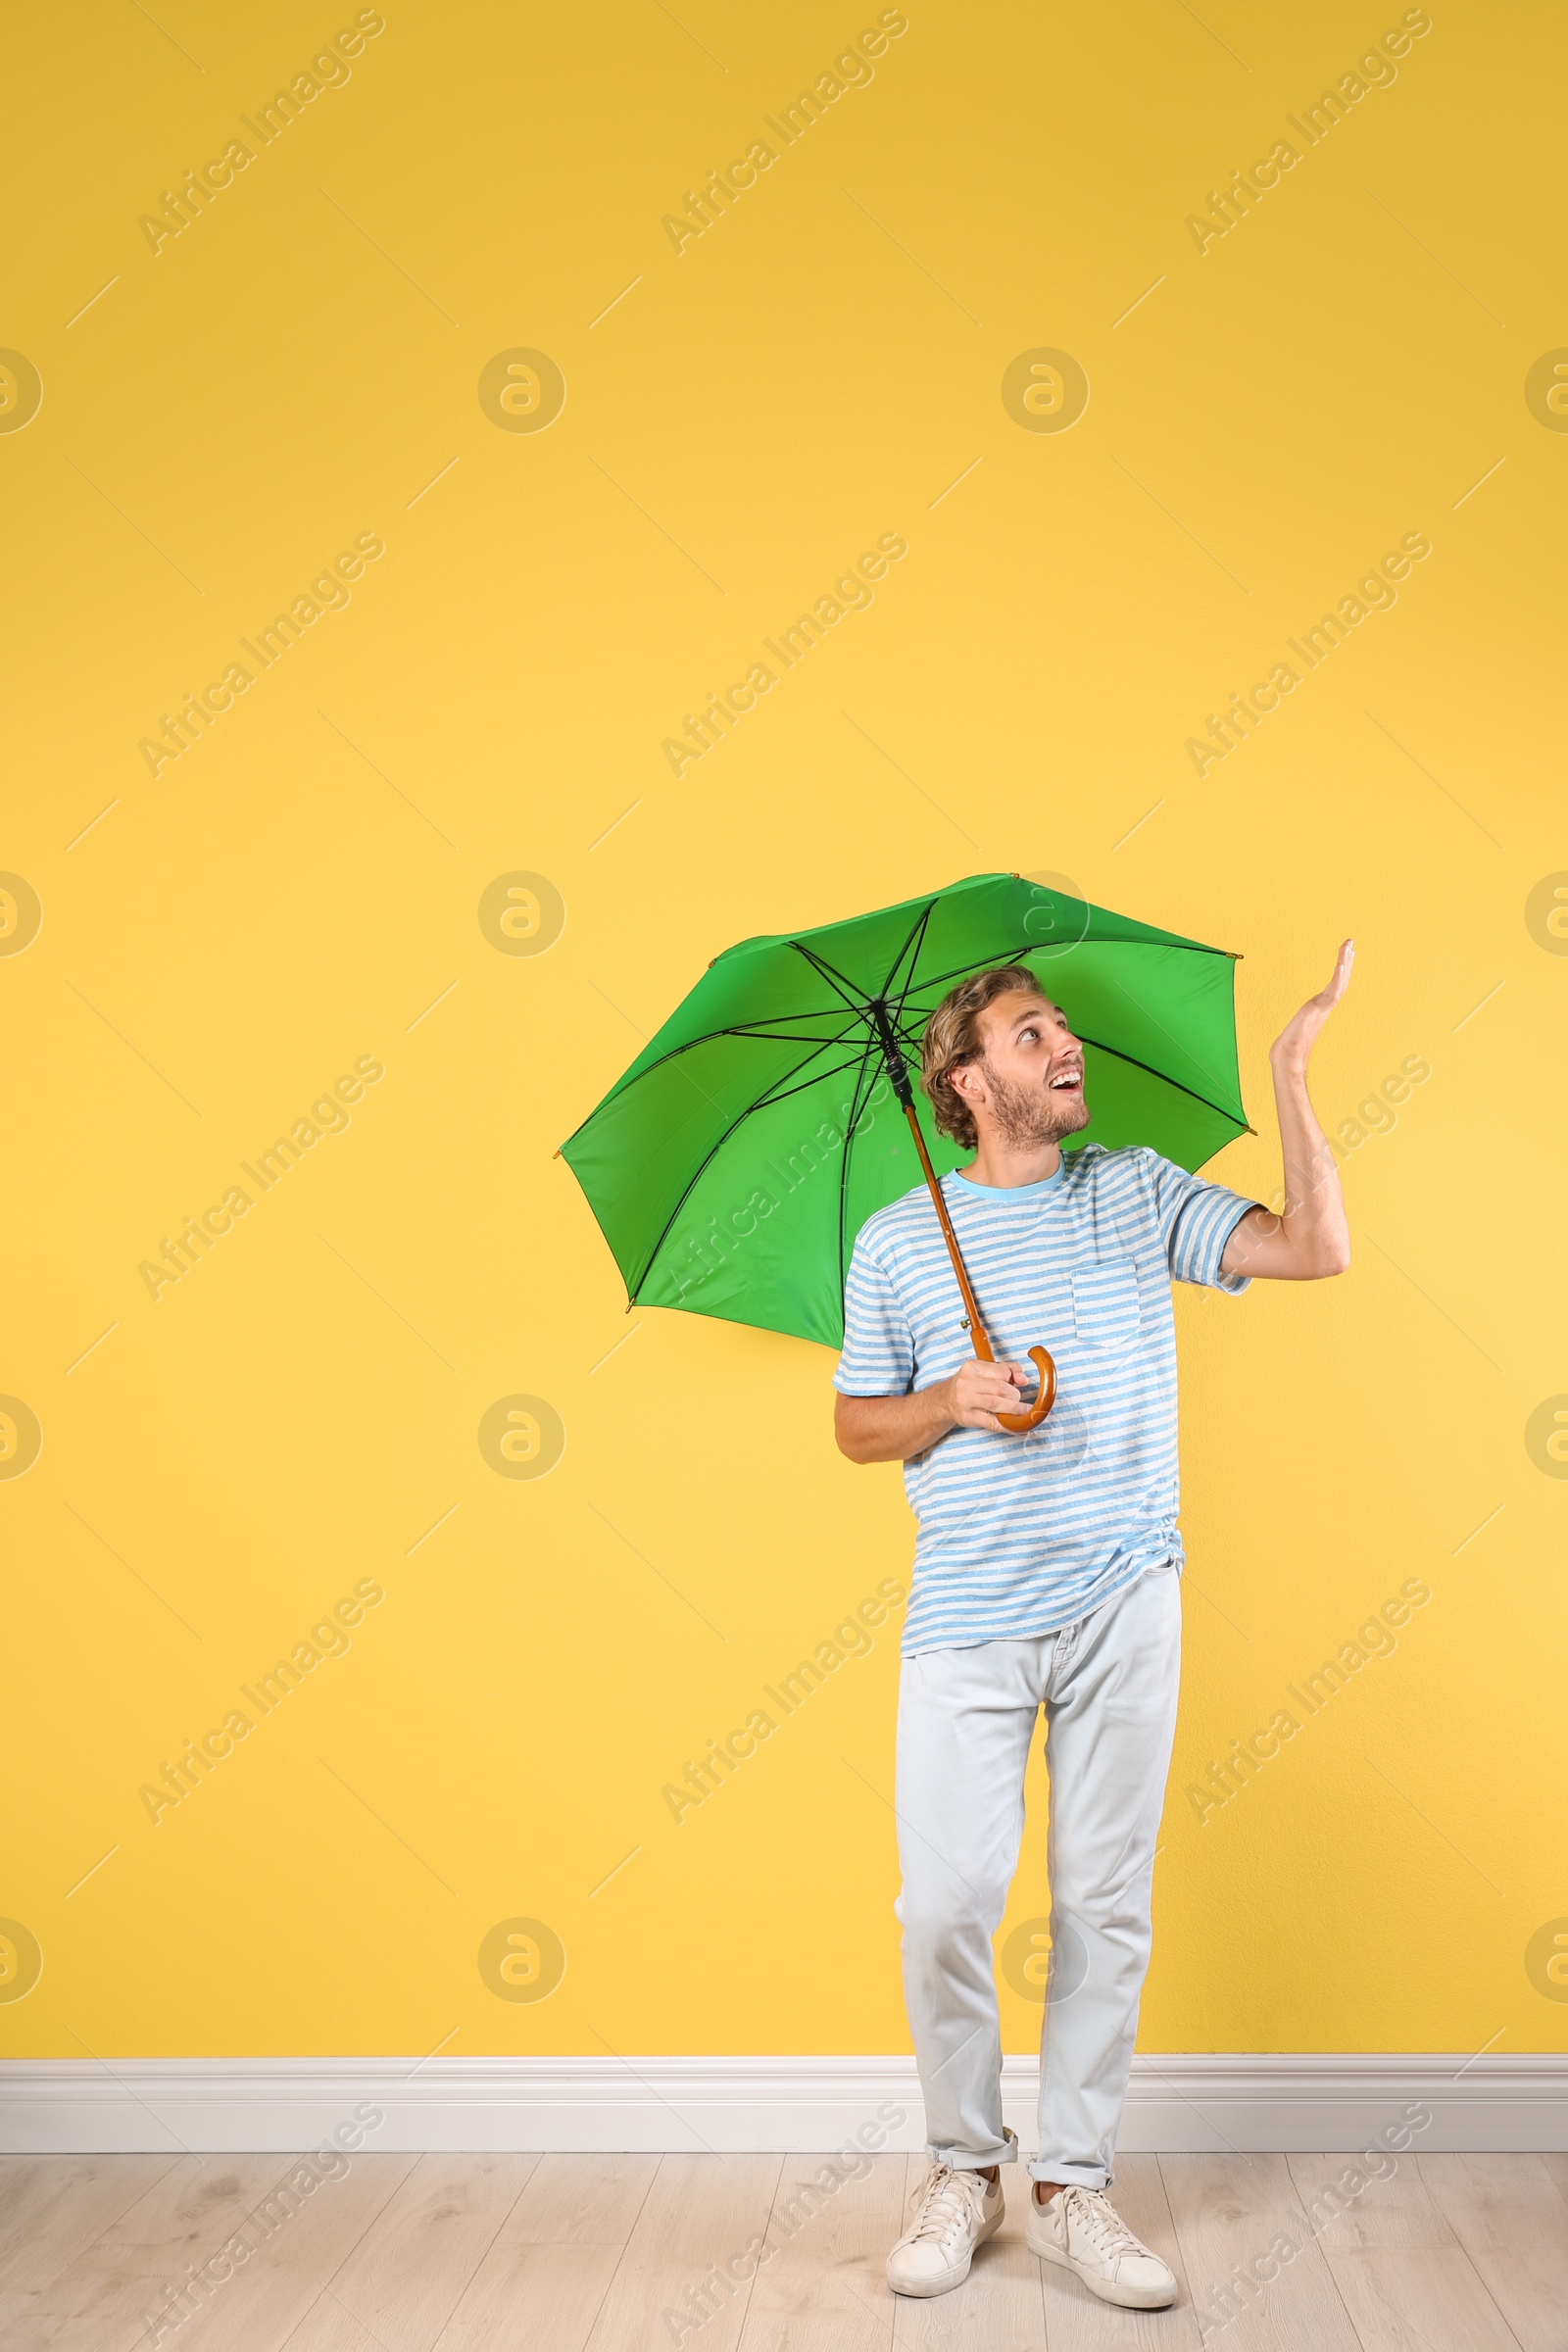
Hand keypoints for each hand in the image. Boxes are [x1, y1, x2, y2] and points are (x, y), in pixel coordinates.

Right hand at [946, 1356, 1034, 1432]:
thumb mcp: (985, 1371)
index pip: (1002, 1371)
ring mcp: (966, 1401)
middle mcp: (967, 1382)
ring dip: (1014, 1409)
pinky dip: (1008, 1426)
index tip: (1017, 1384)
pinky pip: (993, 1423)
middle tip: (1017, 1400)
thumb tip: (1023, 1380)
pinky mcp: (968, 1417)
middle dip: (1014, 1395)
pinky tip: (1018, 1428)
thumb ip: (1008, 1369)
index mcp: (972, 1367)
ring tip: (1023, 1411)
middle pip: (1000, 1388)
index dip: (1014, 1379)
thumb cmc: (971, 1384)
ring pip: (997, 1404)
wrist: (946, 1401)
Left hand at [1269, 938, 1353, 1075]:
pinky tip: (1341, 964)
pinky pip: (1332, 990)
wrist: (1288, 1056)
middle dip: (1347, 960)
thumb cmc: (1289, 1045)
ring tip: (1349, 945)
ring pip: (1339, 980)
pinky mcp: (1319, 1009)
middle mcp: (1325, 1005)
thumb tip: (1290, 1032)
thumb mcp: (1296, 1027)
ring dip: (1344, 961)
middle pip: (1341, 978)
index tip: (1347, 954)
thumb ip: (1298, 1024)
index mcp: (1321, 1006)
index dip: (1342, 969)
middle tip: (1351, 941)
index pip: (1336, 983)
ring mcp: (1323, 1006)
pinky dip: (1338, 976)